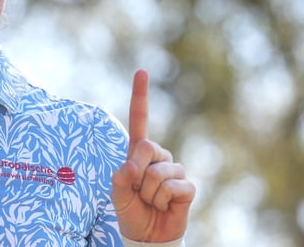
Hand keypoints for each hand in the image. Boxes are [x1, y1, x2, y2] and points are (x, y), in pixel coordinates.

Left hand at [111, 70, 195, 241]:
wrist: (146, 234)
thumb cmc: (130, 209)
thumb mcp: (116, 192)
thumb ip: (120, 177)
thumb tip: (133, 166)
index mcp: (138, 151)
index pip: (139, 119)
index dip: (140, 96)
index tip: (141, 71)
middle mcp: (158, 156)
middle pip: (146, 148)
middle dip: (136, 173)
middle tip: (138, 191)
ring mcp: (174, 170)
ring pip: (158, 174)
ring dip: (148, 193)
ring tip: (150, 201)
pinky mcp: (187, 187)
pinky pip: (173, 188)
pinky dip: (163, 201)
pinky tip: (164, 206)